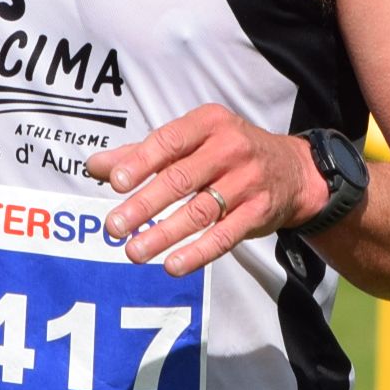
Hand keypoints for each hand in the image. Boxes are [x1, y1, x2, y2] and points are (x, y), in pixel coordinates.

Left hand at [87, 105, 330, 277]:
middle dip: (144, 205)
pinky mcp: (258, 213)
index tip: (115, 183)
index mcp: (208, 123)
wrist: (293, 170)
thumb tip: (95, 166)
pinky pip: (225, 236)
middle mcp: (230, 148)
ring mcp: (247, 182)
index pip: (169, 141)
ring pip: (199, 211)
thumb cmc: (229, 153)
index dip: (141, 162)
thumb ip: (142, 153)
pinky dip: (198, 253)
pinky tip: (173, 265)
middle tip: (114, 226)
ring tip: (133, 252)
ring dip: (164, 235)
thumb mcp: (193, 140)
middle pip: (180, 179)